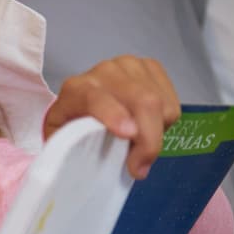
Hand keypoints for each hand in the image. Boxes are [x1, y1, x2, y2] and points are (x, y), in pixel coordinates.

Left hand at [43, 55, 181, 179]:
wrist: (84, 100)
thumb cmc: (73, 124)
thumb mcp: (61, 138)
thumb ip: (70, 147)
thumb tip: (83, 164)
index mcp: (77, 89)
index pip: (96, 97)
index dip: (114, 115)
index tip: (128, 135)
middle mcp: (106, 71)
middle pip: (142, 101)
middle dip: (149, 139)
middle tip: (140, 167)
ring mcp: (132, 67)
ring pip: (161, 104)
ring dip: (156, 134)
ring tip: (136, 144)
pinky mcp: (152, 68)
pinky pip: (172, 102)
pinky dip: (164, 123)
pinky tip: (146, 125)